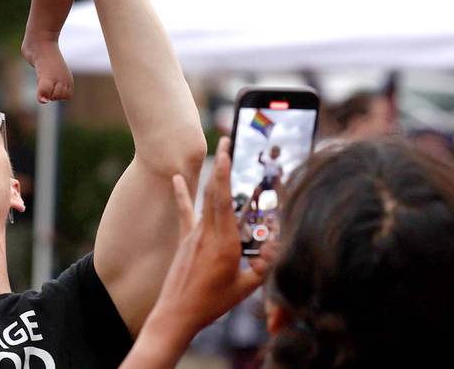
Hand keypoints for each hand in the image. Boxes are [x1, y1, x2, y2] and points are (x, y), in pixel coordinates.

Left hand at [143, 139, 273, 347]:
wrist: (177, 314)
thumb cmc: (212, 304)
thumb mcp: (243, 289)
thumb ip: (262, 268)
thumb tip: (276, 249)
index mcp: (225, 243)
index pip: (225, 201)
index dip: (225, 174)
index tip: (228, 153)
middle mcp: (208, 233)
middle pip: (215, 191)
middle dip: (220, 164)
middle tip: (225, 140)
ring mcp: (194, 234)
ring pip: (204, 198)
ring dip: (210, 175)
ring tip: (215, 153)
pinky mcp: (185, 239)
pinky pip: (185, 211)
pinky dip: (182, 193)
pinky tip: (176, 177)